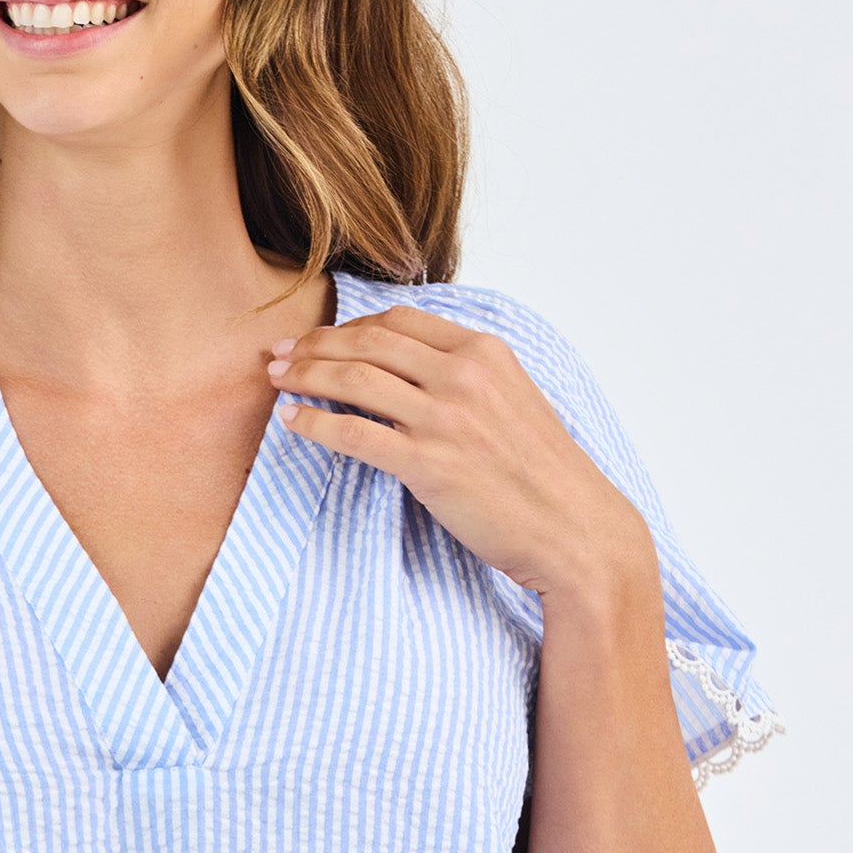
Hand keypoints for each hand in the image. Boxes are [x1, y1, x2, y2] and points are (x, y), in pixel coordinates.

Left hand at [269, 307, 654, 613]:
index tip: (320, 337)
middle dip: (314, 344)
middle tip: (279, 354)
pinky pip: (354, 435)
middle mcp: (463, 376)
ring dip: (304, 375)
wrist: (575, 531)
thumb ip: (468, 379)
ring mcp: (446, 419)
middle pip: (367, 343)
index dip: (349, 325)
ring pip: (353, 380)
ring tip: (277, 381)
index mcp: (485, 353)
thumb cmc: (545, 477)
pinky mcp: (429, 465)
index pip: (399, 320)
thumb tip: (416, 373)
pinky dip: (315, 424)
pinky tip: (292, 423)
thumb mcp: (514, 402)